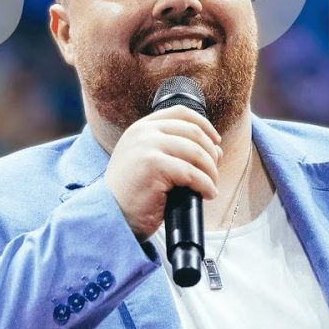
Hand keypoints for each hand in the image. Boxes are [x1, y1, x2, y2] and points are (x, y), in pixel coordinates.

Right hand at [104, 105, 222, 241]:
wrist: (111, 216)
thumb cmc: (132, 194)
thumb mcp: (150, 162)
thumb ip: (175, 150)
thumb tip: (216, 149)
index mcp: (141, 127)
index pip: (181, 113)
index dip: (204, 125)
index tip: (216, 142)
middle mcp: (143, 132)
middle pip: (193, 132)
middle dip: (211, 153)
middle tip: (213, 173)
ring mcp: (147, 146)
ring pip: (196, 152)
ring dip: (210, 171)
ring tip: (211, 186)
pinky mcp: (153, 165)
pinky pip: (192, 173)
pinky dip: (206, 185)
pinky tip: (207, 194)